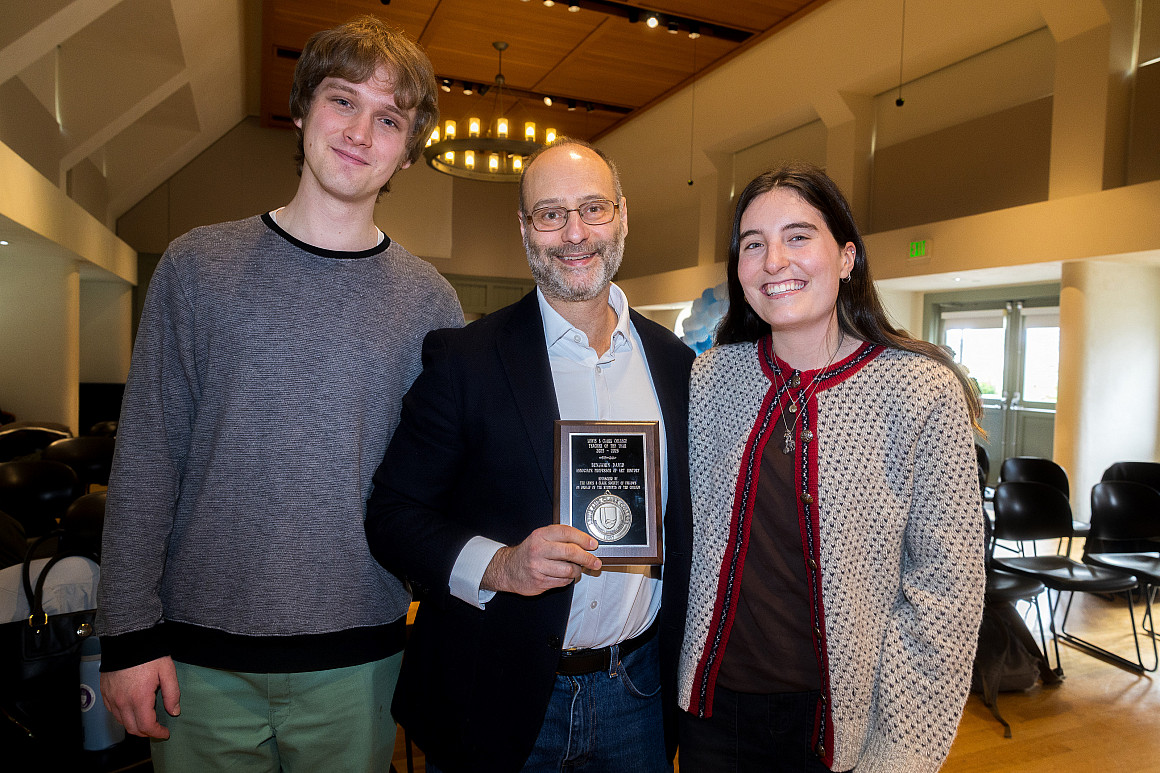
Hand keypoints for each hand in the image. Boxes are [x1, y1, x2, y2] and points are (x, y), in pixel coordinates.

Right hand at [100, 656, 179, 738]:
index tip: (165, 733)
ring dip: (134, 725)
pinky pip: (113, 712)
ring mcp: (111, 698)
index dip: (157, 733)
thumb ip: (172, 693)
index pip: (147, 726)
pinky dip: (123, 716)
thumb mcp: (167, 671)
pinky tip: (132, 711)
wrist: (127, 639)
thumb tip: (174, 711)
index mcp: (139, 698)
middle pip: (132, 728)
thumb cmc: (149, 653)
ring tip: (146, 721)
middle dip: (146, 733)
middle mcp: (122, 702)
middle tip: (157, 729)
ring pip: (122, 722)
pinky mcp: (105, 692)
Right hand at [482, 524, 600, 595]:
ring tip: (577, 569)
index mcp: (540, 535)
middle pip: (570, 552)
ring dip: (577, 570)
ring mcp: (538, 567)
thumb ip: (560, 538)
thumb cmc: (528, 553)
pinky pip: (563, 581)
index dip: (583, 538)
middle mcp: (538, 550)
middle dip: (587, 558)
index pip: (566, 532)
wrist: (508, 570)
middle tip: (595, 561)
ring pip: (569, 569)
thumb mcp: (540, 538)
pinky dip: (568, 579)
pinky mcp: (540, 581)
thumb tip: (586, 543)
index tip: (593, 544)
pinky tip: (565, 575)